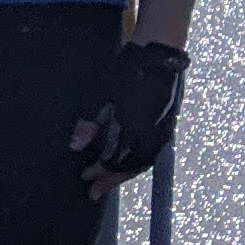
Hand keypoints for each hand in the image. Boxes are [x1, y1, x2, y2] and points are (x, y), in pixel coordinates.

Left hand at [72, 38, 188, 193]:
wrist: (161, 53)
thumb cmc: (128, 70)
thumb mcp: (102, 94)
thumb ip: (90, 124)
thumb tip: (75, 146)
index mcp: (135, 129)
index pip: (115, 161)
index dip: (99, 172)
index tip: (85, 178)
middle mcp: (152, 135)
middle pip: (131, 167)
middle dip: (111, 179)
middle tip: (95, 191)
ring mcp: (163, 130)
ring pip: (144, 162)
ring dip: (126, 174)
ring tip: (110, 180)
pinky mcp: (169, 124)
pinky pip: (153, 153)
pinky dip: (139, 163)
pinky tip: (129, 163)